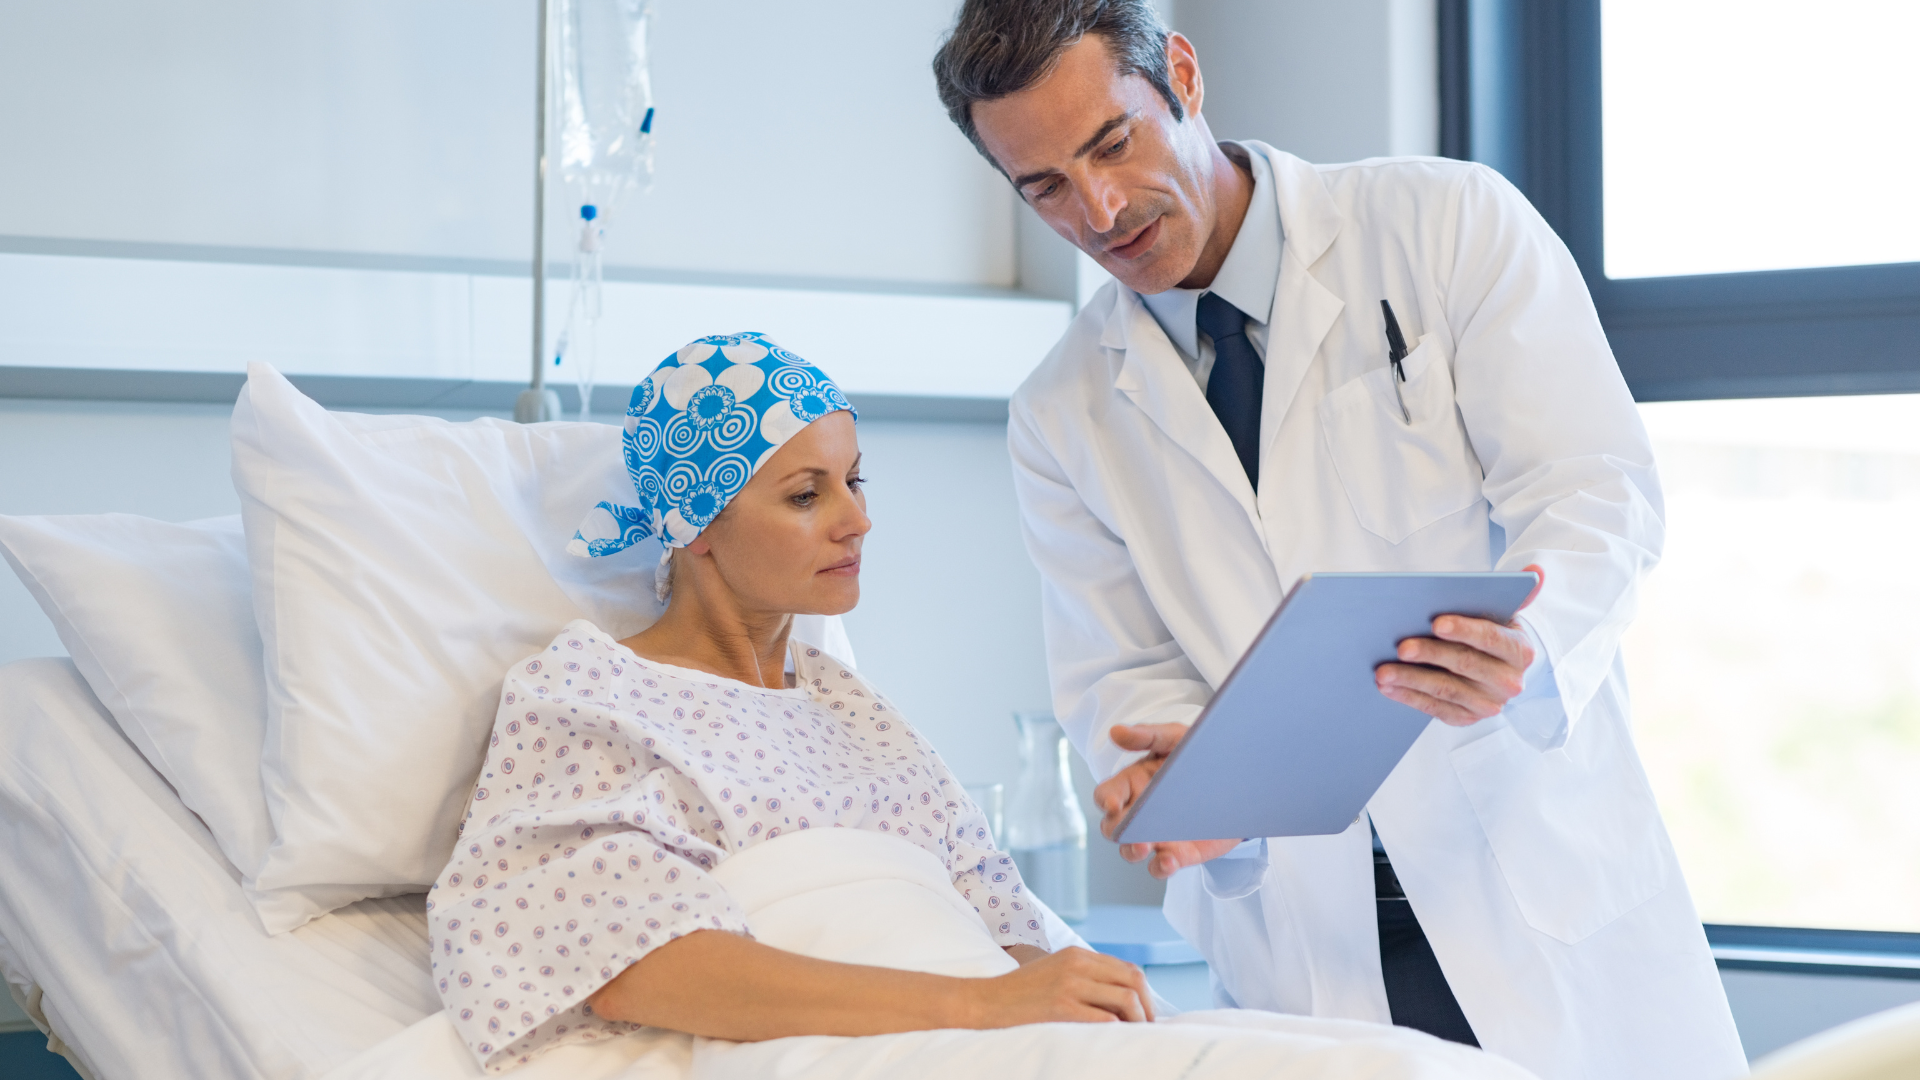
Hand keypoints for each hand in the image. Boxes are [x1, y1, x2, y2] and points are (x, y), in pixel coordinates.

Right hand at [967, 946, 1153, 1025]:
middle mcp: (1077, 964)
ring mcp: (1070, 984)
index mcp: (1077, 955)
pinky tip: (1113, 1039)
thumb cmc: (1019, 994)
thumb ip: (1083, 977)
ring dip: (1137, 1020)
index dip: (1145, 994)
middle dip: (1148, 1007)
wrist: (985, 1002)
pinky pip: (1104, 1018)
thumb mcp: (1054, 971)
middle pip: (1134, 980)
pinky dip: (1117, 1030)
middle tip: (1147, 1028)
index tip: (1146, 1015)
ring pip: (1125, 999)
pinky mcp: (1061, 1006)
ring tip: (1133, 1036)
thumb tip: (1120, 999)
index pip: (1128, 969)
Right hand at [1093, 723, 1240, 879]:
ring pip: (1131, 850)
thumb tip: (1116, 732)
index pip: (1106, 794)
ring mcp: (1157, 834)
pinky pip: (1161, 865)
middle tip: (1130, 830)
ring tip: (1144, 847)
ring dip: (1132, 851)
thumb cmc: (1198, 754)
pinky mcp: (1179, 852)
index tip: (1111, 804)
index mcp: (1133, 783)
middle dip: (1117, 831)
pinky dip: (1160, 867)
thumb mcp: (1176, 739)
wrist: (1239, 777)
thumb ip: (1148, 735)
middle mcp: (1139, 812)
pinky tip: (1168, 861)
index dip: (1104, 800)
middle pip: (1112, 828)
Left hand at [1374, 564, 1543, 725]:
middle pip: (1465, 664)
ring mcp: (1488, 703)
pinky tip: (1387, 687)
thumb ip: (1519, 593)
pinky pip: (1435, 708)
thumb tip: (1534, 571)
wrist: (1500, 671)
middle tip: (1401, 647)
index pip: (1491, 638)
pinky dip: (1409, 697)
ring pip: (1446, 689)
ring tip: (1383, 671)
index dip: (1464, 630)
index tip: (1436, 623)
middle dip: (1430, 654)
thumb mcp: (1506, 613)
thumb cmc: (1493, 635)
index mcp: (1519, 651)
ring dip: (1412, 680)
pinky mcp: (1467, 717)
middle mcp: (1509, 681)